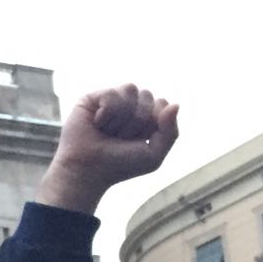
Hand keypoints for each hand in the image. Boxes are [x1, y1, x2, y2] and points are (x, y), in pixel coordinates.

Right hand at [36, 85, 179, 215]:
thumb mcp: (153, 155)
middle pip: (147, 95)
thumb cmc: (119, 166)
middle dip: (137, 121)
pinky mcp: (92, 98)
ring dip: (123, 117)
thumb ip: (171, 131)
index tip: (136, 142)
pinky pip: (113, 94)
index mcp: (145, 117)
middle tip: (120, 139)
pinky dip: (108, 113)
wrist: (88, 171)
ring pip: (131, 90)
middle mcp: (128, 106)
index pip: (162, 103)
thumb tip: (175, 104)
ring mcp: (110, 101)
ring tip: (108, 131)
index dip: (152, 123)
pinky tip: (97, 124)